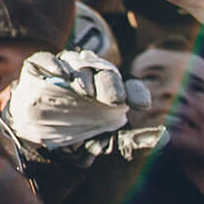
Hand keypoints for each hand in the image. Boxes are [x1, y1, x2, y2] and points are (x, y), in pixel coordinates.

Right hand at [5, 50, 148, 151]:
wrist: (38, 138)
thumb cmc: (78, 134)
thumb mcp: (107, 143)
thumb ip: (133, 142)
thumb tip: (165, 140)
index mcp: (111, 92)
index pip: (128, 87)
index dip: (136, 92)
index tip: (141, 106)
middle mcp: (90, 77)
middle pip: (103, 72)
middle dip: (110, 83)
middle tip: (113, 99)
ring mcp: (64, 71)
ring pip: (76, 63)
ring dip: (83, 75)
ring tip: (85, 90)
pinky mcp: (38, 69)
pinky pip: (46, 60)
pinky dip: (53, 64)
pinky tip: (62, 75)